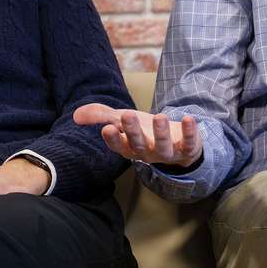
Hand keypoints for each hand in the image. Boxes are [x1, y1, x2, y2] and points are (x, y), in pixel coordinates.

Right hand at [74, 105, 201, 167]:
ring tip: (160, 116)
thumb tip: (77, 115)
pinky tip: (189, 119)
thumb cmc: (146, 132)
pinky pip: (189, 143)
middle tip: (127, 114)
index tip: (106, 128)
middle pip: (139, 145)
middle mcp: (148, 153)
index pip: (120, 146)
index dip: (114, 139)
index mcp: (131, 148)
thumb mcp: (124, 122)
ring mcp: (168, 153)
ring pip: (163, 147)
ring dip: (161, 132)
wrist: (178, 143)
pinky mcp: (187, 149)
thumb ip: (102, 116)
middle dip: (133, 131)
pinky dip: (190, 132)